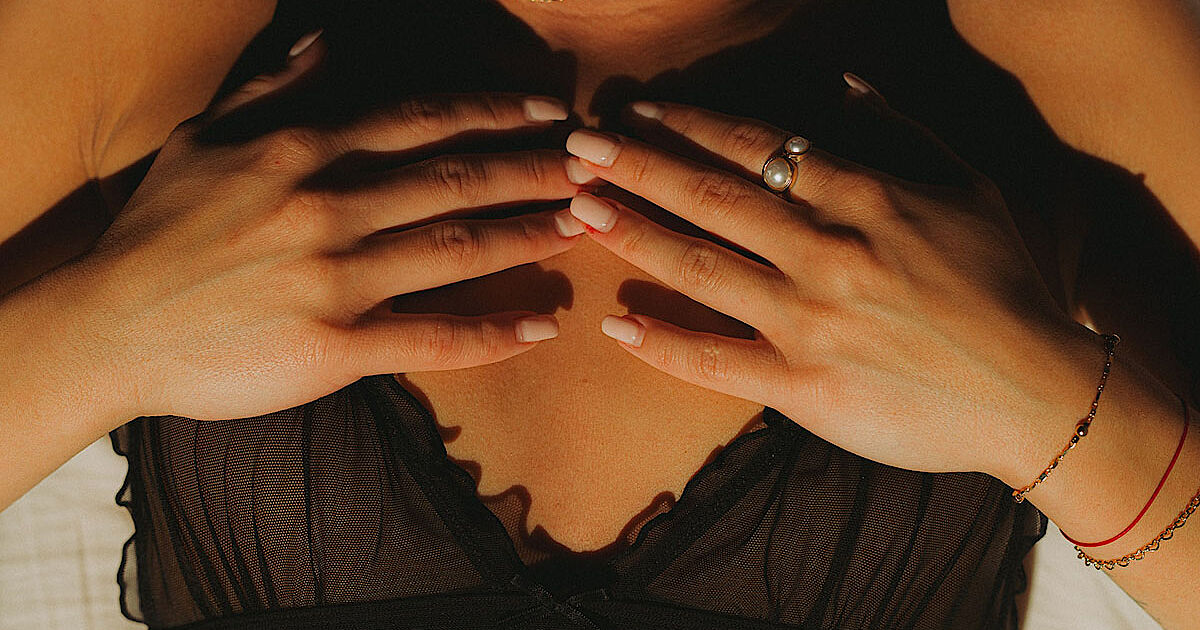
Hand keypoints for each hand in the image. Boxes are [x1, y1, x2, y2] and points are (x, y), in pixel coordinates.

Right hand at [44, 34, 590, 421]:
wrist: (109, 324)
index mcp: (302, 151)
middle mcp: (328, 206)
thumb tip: (324, 46)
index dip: (493, 113)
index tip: (548, 111)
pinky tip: (539, 327)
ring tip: (585, 227)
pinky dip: (492, 335)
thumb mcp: (203, 140)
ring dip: (531, 236)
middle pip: (457, 180)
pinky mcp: (334, 347)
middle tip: (593, 167)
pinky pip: (431, 339)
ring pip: (457, 250)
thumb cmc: (157, 230)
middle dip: (534, 170)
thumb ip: (270, 90)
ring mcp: (335, 278)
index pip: (420, 122)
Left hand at [561, 81, 1103, 476]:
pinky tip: (616, 327)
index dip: (688, 128)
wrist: (1034, 393)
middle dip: (637, 166)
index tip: (641, 113)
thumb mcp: (969, 187)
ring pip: (701, 269)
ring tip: (581, 210)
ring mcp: (809, 322)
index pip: (754, 151)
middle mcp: (825, 251)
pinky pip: (717, 363)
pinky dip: (663, 345)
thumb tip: (843, 87)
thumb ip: (901, 132)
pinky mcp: (803, 388)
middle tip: (578, 147)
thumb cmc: (1006, 286)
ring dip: (634, 236)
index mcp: (862, 197)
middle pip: (710, 198)